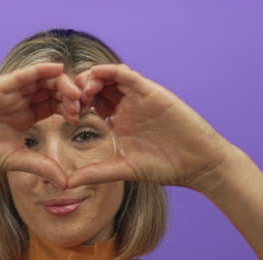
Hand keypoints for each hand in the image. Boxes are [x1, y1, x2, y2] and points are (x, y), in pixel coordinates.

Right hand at [0, 62, 83, 186]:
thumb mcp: (14, 161)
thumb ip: (40, 165)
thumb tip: (65, 182)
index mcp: (25, 116)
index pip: (54, 105)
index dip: (71, 107)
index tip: (85, 116)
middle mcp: (18, 101)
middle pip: (52, 89)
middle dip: (71, 94)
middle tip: (84, 104)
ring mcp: (7, 93)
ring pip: (41, 80)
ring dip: (61, 83)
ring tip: (76, 93)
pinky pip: (22, 75)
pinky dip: (40, 70)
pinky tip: (57, 70)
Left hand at [68, 64, 242, 191]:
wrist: (197, 164)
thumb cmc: (165, 167)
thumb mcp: (123, 169)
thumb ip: (95, 173)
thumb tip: (66, 184)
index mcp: (119, 121)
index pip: (91, 103)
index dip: (75, 105)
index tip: (65, 116)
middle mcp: (127, 105)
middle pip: (97, 86)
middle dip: (78, 89)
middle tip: (68, 101)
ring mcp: (139, 97)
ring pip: (109, 76)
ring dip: (91, 78)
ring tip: (80, 92)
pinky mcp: (151, 92)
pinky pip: (127, 75)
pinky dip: (110, 71)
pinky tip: (96, 76)